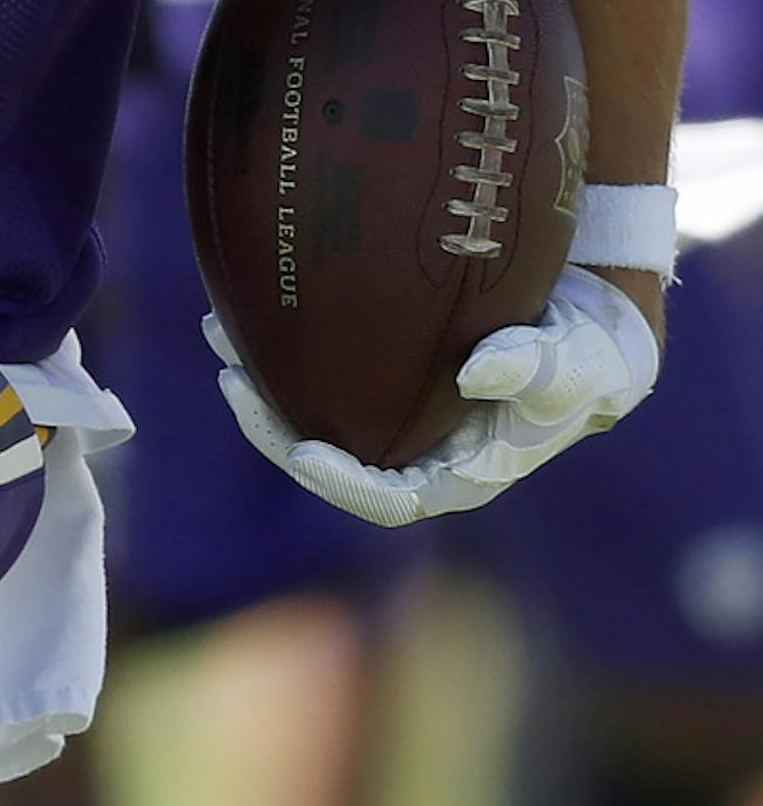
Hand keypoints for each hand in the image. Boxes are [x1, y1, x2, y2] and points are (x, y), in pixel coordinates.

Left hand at [207, 265, 660, 527]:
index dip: (339, 483)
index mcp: (456, 475)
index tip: (300, 453)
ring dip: (260, 378)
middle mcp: (412, 455)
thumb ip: (532, 370)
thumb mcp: (575, 364)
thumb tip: (476, 375)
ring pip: (309, 411)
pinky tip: (247, 306)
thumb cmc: (587, 356)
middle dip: (271, 424)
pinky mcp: (378, 377)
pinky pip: (317, 372)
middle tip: (231, 377)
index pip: (387, 500)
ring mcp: (390, 417)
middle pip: (325, 456)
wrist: (587, 323)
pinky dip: (280, 346)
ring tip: (218, 331)